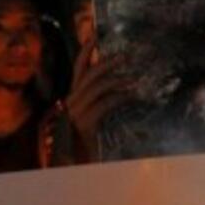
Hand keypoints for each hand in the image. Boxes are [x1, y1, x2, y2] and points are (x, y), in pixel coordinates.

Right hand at [58, 38, 133, 161]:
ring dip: (117, 80)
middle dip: (105, 62)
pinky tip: (131, 97)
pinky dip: (119, 98)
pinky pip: (104, 104)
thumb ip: (97, 106)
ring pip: (96, 87)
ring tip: (134, 79)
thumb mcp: (90, 123)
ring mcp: (75, 113)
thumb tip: (115, 91)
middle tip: (124, 56)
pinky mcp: (84, 124)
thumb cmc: (80, 147)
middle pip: (88, 75)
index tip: (94, 37)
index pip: (77, 71)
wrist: (70, 167)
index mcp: (71, 100)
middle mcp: (70, 103)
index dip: (85, 53)